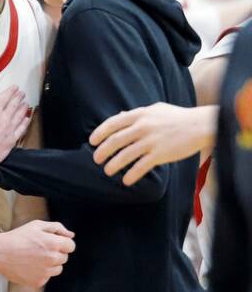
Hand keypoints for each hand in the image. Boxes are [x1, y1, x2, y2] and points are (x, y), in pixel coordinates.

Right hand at [0, 82, 30, 167]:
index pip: (4, 98)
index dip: (10, 91)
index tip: (15, 87)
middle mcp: (4, 119)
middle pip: (13, 105)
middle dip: (18, 98)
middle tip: (22, 93)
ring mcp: (9, 130)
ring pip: (19, 116)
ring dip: (23, 108)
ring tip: (26, 103)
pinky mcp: (11, 140)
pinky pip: (20, 129)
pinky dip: (24, 123)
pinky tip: (27, 119)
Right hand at [0, 220, 74, 287]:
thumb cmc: (18, 236)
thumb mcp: (36, 225)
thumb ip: (57, 228)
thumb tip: (71, 235)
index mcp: (54, 244)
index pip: (71, 246)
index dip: (62, 242)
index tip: (52, 242)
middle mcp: (52, 259)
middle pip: (64, 258)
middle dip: (56, 252)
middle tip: (40, 248)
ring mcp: (46, 273)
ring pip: (57, 269)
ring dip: (51, 264)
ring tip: (35, 257)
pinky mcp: (39, 282)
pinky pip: (47, 277)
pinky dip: (41, 272)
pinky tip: (29, 265)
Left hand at [89, 103, 216, 185]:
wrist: (201, 125)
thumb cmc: (177, 117)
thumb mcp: (155, 109)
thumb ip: (137, 114)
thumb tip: (119, 115)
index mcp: (140, 114)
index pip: (113, 123)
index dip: (100, 133)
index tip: (91, 141)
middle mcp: (143, 127)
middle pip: (115, 140)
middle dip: (102, 151)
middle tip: (96, 159)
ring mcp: (151, 141)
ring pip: (125, 155)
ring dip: (113, 165)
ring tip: (107, 171)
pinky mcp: (161, 154)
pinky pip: (142, 166)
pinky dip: (132, 175)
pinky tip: (126, 181)